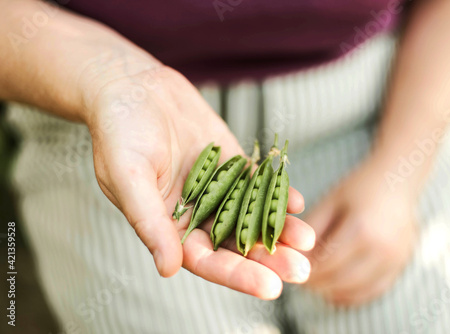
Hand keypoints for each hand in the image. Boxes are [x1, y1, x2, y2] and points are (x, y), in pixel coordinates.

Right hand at [84, 65, 314, 299]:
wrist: (132, 87)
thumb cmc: (120, 133)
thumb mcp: (128, 177)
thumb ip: (150, 222)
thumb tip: (168, 269)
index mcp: (169, 225)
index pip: (207, 260)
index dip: (237, 275)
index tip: (269, 286)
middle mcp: (196, 211)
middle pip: (237, 243)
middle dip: (268, 258)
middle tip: (301, 271)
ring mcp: (217, 186)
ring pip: (252, 215)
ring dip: (279, 229)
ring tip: (307, 240)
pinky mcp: (231, 162)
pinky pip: (257, 182)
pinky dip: (276, 192)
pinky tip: (296, 203)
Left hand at [305, 157, 416, 305]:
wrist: (397, 180)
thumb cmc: (358, 189)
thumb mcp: (329, 202)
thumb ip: (311, 230)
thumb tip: (292, 255)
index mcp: (361, 228)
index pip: (325, 262)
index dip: (305, 269)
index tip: (289, 269)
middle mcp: (382, 248)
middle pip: (340, 279)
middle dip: (316, 283)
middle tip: (299, 280)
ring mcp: (396, 260)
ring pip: (356, 290)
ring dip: (332, 291)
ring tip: (314, 283)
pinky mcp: (402, 266)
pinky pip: (373, 291)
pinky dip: (352, 295)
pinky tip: (335, 290)